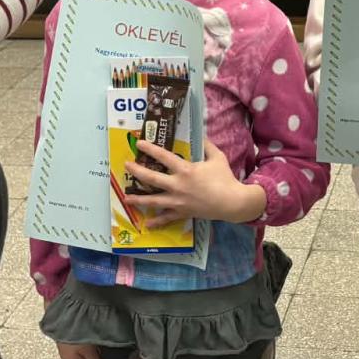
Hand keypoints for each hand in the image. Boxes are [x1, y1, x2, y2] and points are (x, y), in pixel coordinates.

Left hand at [123, 139, 266, 228]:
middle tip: (126, 166)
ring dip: (138, 199)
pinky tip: (146, 223)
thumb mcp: (217, 157)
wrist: (232, 202)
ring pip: (154, 201)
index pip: (163, 157)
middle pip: (152, 178)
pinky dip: (157, 222)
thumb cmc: (225, 178)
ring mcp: (178, 201)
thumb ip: (207, 146)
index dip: (150, 149)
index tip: (139, 143)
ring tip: (126, 198)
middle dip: (137, 171)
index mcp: (185, 170)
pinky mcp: (182, 213)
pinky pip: (166, 218)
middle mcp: (177, 186)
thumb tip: (201, 134)